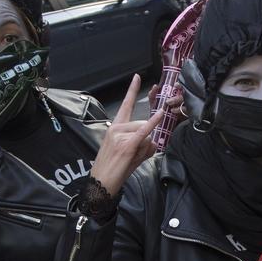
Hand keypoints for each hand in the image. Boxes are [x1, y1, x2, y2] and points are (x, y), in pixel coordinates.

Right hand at [91, 75, 158, 196]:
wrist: (101, 183)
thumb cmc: (112, 169)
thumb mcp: (125, 151)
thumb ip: (141, 143)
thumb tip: (153, 141)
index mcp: (114, 127)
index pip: (125, 105)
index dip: (132, 90)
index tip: (137, 77)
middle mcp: (116, 128)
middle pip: (143, 124)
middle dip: (146, 141)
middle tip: (134, 156)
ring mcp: (120, 136)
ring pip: (146, 134)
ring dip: (146, 148)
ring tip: (132, 160)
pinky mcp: (127, 145)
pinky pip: (144, 131)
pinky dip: (153, 122)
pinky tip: (160, 114)